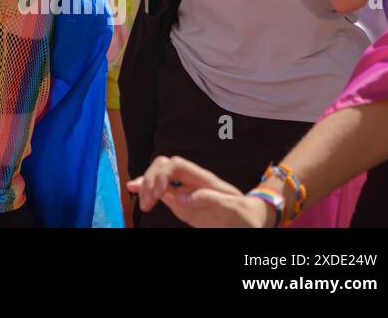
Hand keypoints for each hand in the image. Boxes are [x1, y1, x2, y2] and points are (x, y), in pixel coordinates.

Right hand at [127, 155, 266, 226]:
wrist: (253, 222)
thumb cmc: (246, 214)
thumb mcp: (233, 207)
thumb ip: (209, 199)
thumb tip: (180, 198)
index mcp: (203, 179)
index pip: (176, 165)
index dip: (162, 175)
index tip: (158, 194)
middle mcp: (191, 182)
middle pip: (163, 167)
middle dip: (151, 181)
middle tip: (148, 202)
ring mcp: (185, 191)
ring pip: (159, 177)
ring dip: (146, 185)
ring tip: (140, 200)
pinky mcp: (182, 202)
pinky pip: (161, 191)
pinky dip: (146, 189)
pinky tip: (134, 188)